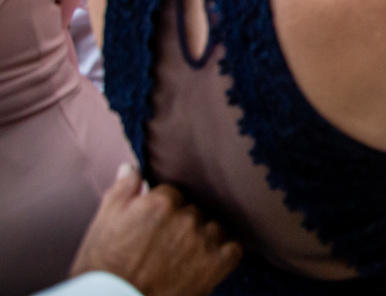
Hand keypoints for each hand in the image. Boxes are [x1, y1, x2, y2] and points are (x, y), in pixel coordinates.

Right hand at [70, 165, 241, 295]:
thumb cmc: (103, 268)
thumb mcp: (103, 223)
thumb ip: (122, 190)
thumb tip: (132, 167)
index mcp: (161, 202)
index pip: (172, 194)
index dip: (161, 211)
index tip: (153, 226)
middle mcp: (186, 217)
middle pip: (192, 211)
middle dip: (181, 224)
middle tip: (164, 245)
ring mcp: (203, 241)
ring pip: (213, 228)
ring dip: (203, 237)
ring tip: (183, 255)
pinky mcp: (216, 265)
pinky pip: (232, 250)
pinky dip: (222, 255)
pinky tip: (207, 262)